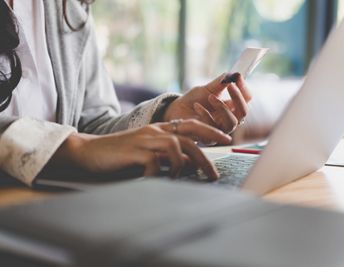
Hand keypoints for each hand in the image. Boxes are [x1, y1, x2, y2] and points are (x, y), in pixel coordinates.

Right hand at [52, 119, 231, 178]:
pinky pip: (154, 162)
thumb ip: (168, 155)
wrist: (89, 151)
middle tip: (214, 175)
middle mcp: (154, 131)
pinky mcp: (133, 151)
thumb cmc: (120, 154)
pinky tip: (156, 180)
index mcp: (159, 129)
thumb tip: (191, 163)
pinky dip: (159, 173)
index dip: (209, 131)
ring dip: (183, 165)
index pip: (190, 125)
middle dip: (205, 157)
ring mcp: (144, 140)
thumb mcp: (148, 152)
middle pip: (189, 139)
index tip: (225, 139)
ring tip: (183, 179)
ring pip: (176, 146)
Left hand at [163, 73, 251, 133]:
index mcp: (231, 107)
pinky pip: (213, 128)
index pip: (246, 99)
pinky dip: (205, 114)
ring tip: (210, 97)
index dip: (244, 88)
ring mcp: (220, 130)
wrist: (176, 110)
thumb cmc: (193, 100)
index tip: (237, 77)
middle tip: (230, 86)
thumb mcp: (207, 88)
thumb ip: (221, 82)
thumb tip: (234, 74)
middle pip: (244, 113)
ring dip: (222, 107)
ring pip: (232, 123)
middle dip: (238, 98)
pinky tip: (197, 106)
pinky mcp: (208, 138)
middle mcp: (229, 119)